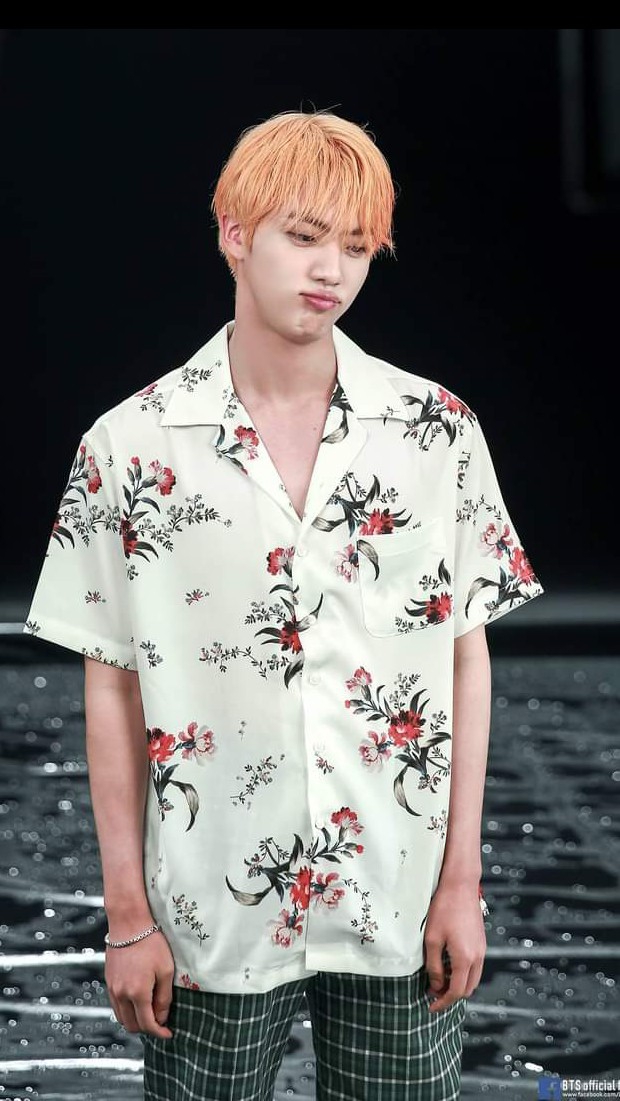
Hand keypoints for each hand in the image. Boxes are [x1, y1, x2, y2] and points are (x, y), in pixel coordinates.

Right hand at [105, 929, 174, 1038]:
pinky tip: (138, 1002)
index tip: (169, 1034)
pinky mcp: (109, 982)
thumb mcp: (166, 970)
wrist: (128, 924)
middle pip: (132, 1026)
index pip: (147, 1024)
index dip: (159, 1033)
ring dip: (135, 1021)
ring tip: (150, 1013)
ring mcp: (113, 989)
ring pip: (122, 1018)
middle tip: (161, 1022)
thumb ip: (164, 997)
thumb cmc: (151, 944)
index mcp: (137, 993)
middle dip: (147, 1029)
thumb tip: (162, 1017)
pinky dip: (127, 1011)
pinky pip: (116, 1006)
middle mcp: (121, 994)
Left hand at [423, 881, 485, 1012]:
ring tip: (439, 981)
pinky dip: (463, 973)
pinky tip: (449, 966)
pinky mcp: (481, 942)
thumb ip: (434, 966)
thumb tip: (436, 987)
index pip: (456, 992)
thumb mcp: (432, 939)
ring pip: (473, 979)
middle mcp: (478, 957)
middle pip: (467, 989)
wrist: (461, 886)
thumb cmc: (443, 910)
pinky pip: (475, 967)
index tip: (430, 1007)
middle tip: (433, 994)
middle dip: (451, 995)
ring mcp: (482, 949)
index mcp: (465, 959)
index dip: (443, 1003)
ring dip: (458, 984)